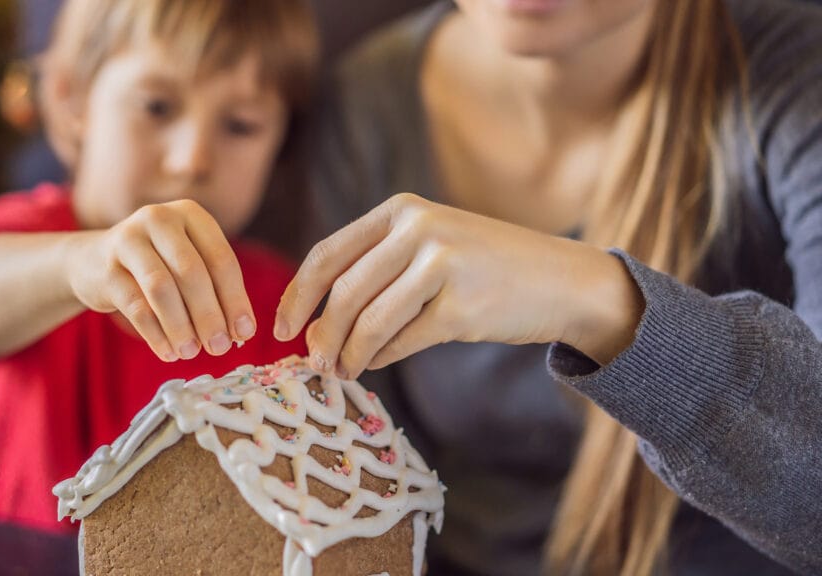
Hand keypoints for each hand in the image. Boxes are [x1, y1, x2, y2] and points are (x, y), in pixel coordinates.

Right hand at [66, 199, 254, 361]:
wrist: (94, 261)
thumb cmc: (158, 265)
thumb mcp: (188, 264)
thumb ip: (215, 290)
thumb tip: (240, 332)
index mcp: (190, 214)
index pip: (221, 259)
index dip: (235, 298)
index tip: (245, 332)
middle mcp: (159, 219)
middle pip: (191, 272)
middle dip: (209, 315)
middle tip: (220, 348)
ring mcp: (128, 240)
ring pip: (161, 288)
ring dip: (181, 326)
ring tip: (192, 353)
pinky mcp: (106, 268)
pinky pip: (135, 306)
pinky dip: (155, 334)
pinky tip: (168, 353)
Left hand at [273, 193, 642, 377]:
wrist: (562, 281)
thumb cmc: (486, 269)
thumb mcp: (429, 248)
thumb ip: (376, 272)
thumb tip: (315, 327)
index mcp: (401, 212)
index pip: (328, 255)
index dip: (296, 296)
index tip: (280, 329)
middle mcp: (418, 230)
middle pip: (344, 291)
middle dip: (320, 333)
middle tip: (312, 362)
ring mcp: (441, 265)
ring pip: (369, 320)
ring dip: (348, 354)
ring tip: (341, 372)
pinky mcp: (460, 306)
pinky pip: (402, 341)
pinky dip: (380, 359)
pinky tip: (373, 365)